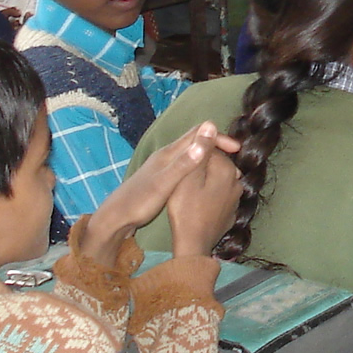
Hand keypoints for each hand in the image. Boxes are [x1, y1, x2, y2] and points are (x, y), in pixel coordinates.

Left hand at [78, 123, 240, 267]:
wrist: (115, 218)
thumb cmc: (140, 201)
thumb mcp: (166, 183)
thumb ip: (186, 161)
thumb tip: (207, 136)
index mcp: (169, 153)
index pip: (197, 134)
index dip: (218, 138)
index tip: (237, 150)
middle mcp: (166, 156)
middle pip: (195, 142)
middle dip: (217, 148)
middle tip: (236, 163)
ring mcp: (162, 167)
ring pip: (191, 155)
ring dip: (209, 159)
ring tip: (225, 172)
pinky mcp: (161, 179)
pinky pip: (186, 167)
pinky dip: (200, 170)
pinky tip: (204, 183)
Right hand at [163, 147, 243, 258]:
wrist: (193, 244)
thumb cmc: (186, 209)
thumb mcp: (188, 176)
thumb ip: (201, 150)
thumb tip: (211, 124)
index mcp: (226, 170)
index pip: (212, 150)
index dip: (195, 152)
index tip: (182, 162)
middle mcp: (236, 182)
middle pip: (218, 165)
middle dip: (203, 166)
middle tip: (183, 177)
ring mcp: (236, 200)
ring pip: (221, 181)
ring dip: (208, 181)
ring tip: (189, 190)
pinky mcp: (231, 214)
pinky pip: (222, 198)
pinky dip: (212, 197)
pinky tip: (200, 204)